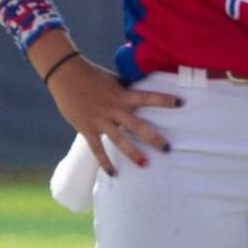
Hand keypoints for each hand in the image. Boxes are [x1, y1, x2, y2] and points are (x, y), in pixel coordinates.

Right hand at [51, 59, 179, 171]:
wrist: (65, 74)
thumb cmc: (91, 75)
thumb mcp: (113, 80)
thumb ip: (127, 89)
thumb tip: (143, 89)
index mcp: (122, 95)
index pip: (148, 96)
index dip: (164, 99)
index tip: (181, 102)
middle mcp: (114, 109)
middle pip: (137, 126)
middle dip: (153, 138)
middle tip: (168, 149)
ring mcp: (101, 120)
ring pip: (120, 140)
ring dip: (133, 153)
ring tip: (145, 165)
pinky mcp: (87, 128)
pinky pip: (97, 149)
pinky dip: (105, 162)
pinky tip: (113, 174)